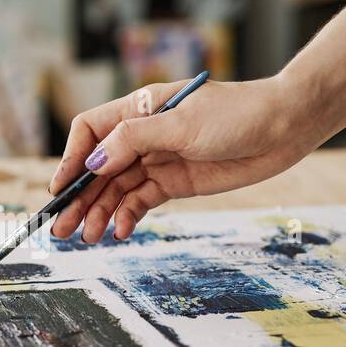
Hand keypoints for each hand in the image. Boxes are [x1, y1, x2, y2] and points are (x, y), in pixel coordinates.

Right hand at [46, 73, 323, 241]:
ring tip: (87, 238)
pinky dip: (127, 216)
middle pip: (98, 167)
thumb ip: (134, 140)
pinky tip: (120, 230)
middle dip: (79, 196)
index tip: (61, 187)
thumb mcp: (182, 123)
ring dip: (99, 212)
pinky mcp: (174, 182)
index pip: (90, 131)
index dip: (72, 158)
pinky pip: (141, 201)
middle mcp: (142, 135)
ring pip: (116, 189)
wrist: (284, 128)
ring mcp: (158, 160)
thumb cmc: (237, 114)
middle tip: (61, 228)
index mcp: (139, 108)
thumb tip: (93, 162)